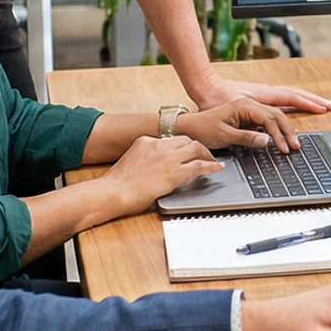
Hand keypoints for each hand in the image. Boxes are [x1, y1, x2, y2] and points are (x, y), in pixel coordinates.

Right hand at [99, 134, 221, 208]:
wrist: (113, 192)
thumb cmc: (117, 183)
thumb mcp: (130, 160)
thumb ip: (144, 158)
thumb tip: (152, 166)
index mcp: (146, 141)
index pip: (171, 139)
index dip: (182, 145)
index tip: (187, 150)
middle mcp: (159, 145)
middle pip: (186, 140)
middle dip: (197, 146)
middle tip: (204, 153)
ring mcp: (168, 158)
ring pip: (196, 148)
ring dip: (207, 154)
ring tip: (213, 160)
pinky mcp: (175, 172)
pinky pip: (199, 165)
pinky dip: (211, 166)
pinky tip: (217, 168)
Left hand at [175, 96, 299, 153]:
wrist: (189, 126)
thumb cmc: (203, 129)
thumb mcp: (224, 136)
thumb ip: (247, 138)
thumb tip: (268, 142)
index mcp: (244, 106)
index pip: (269, 119)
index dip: (279, 134)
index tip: (284, 149)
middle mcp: (249, 104)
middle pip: (277, 114)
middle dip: (288, 130)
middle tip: (296, 146)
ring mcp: (249, 108)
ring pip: (275, 115)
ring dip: (286, 127)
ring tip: (294, 142)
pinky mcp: (247, 115)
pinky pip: (268, 118)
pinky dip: (278, 127)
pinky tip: (283, 135)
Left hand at [186, 74, 330, 152]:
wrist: (201, 93)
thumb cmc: (209, 116)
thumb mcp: (224, 133)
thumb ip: (247, 138)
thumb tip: (269, 142)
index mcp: (251, 103)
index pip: (278, 114)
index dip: (293, 122)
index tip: (302, 133)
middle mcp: (259, 97)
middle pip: (291, 97)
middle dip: (311, 103)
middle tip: (329, 108)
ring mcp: (260, 96)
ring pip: (289, 96)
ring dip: (306, 100)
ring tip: (323, 105)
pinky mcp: (259, 99)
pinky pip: (283, 99)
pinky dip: (296, 101)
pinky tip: (302, 104)